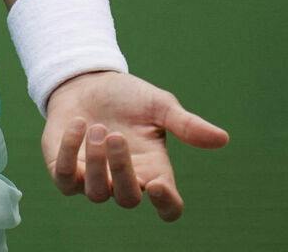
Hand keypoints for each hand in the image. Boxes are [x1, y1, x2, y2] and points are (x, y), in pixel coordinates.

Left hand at [43, 70, 229, 221]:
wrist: (86, 81)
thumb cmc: (127, 97)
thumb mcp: (159, 105)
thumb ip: (186, 124)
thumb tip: (222, 138)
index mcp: (154, 170)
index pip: (168, 206)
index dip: (166, 205)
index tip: (158, 185)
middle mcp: (125, 180)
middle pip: (128, 199)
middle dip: (121, 170)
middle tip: (115, 135)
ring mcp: (93, 179)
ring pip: (96, 193)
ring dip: (95, 162)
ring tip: (98, 127)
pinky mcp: (65, 170)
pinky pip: (65, 179)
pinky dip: (69, 154)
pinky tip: (78, 124)